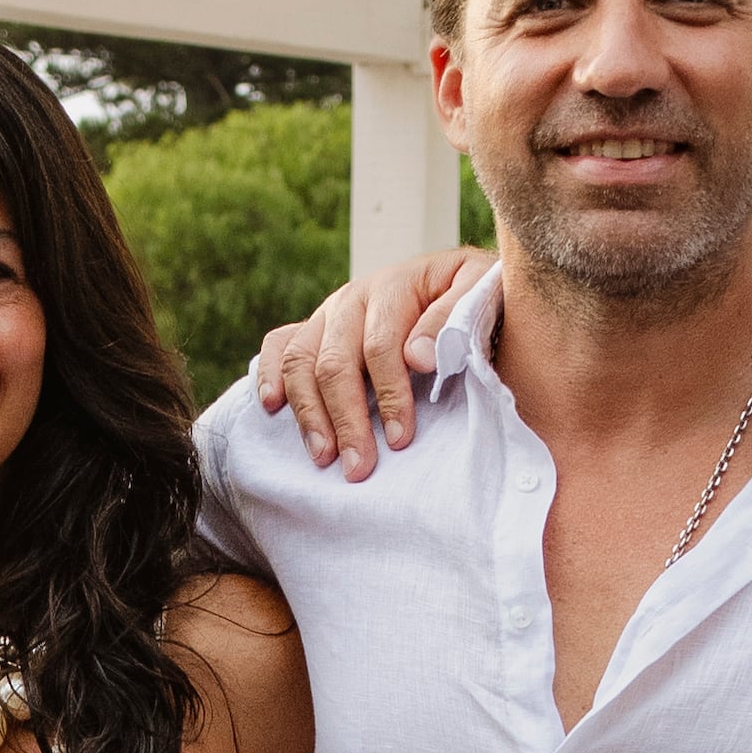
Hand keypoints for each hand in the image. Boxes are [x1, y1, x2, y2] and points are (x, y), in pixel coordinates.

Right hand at [248, 248, 476, 473]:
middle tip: (358, 467)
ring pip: (300, 360)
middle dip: (346, 419)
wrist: (463, 285)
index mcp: (396, 286)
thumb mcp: (482, 292)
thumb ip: (455, 318)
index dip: (391, 395)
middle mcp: (354, 298)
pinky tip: (273, 407)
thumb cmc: (478, 299)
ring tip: (323, 457)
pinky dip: (269, 374)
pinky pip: (279, 345)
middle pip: (334, 361)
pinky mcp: (315, 328)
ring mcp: (329, 313)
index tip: (401, 440)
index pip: (381, 346)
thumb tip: (418, 357)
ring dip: (309, 413)